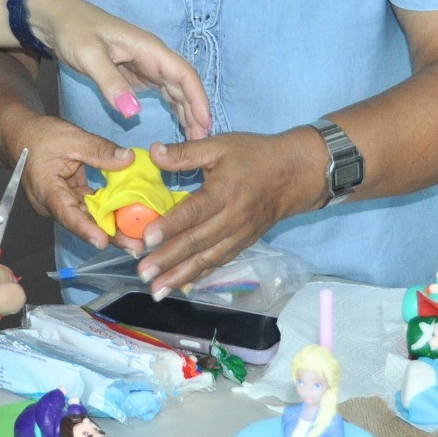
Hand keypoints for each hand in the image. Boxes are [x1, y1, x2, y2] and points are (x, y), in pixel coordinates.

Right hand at [15, 117, 139, 250]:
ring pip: (88, 218)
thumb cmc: (40, 136)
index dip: (85, 229)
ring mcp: (61, 203)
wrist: (21, 136)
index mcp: (47, 190)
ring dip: (112, 227)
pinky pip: (89, 208)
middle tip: (137, 245)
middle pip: (82, 222)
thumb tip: (128, 159)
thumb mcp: (72, 137)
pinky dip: (107, 212)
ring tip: (139, 238)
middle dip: (110, 235)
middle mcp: (52, 203)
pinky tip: (129, 217)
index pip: (66, 213)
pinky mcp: (69, 199)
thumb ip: (99, 150)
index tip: (103, 241)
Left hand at [28, 0, 211, 140]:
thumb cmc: (72, 30)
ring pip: (175, 90)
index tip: (205, 124)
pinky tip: (178, 123)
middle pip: (184, 85)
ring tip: (194, 139)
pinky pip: (161, 92)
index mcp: (149, 48)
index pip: (184, 74)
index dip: (198, 99)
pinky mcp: (135, 74)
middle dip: (196, 111)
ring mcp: (146, 65)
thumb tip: (133, 112)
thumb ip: (110, 82)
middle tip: (201, 142)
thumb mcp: (89, 56)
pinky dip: (172, 107)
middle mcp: (153, 56)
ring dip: (187, 111)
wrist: (54, 19)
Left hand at [130, 131, 324, 295]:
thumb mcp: (220, 145)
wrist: (295, 174)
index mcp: (222, 193)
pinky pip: (219, 262)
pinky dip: (200, 275)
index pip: (192, 213)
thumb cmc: (254, 155)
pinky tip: (182, 285)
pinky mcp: (243, 243)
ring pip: (206, 259)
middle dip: (168, 260)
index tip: (146, 240)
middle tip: (142, 273)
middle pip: (196, 242)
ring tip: (157, 291)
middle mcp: (230, 219)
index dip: (169, 226)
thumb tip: (153, 153)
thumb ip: (185, 152)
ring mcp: (238, 235)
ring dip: (180, 276)